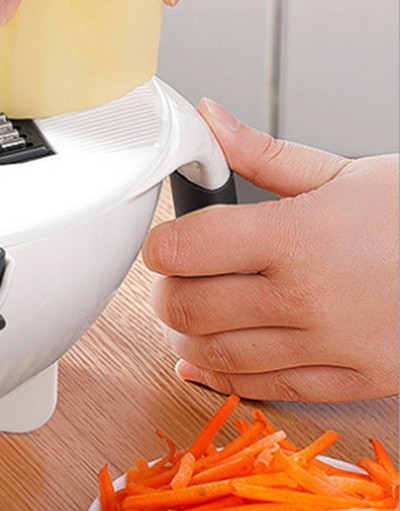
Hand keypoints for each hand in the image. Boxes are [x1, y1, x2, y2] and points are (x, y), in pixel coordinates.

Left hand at [142, 100, 399, 401]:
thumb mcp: (342, 172)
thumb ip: (262, 154)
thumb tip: (208, 121)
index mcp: (298, 236)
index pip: (186, 249)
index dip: (161, 246)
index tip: (163, 243)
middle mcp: (307, 295)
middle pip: (190, 307)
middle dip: (165, 292)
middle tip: (172, 279)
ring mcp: (328, 344)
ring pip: (216, 353)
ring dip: (185, 336)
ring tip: (187, 316)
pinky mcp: (349, 380)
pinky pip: (263, 389)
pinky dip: (219, 378)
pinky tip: (201, 361)